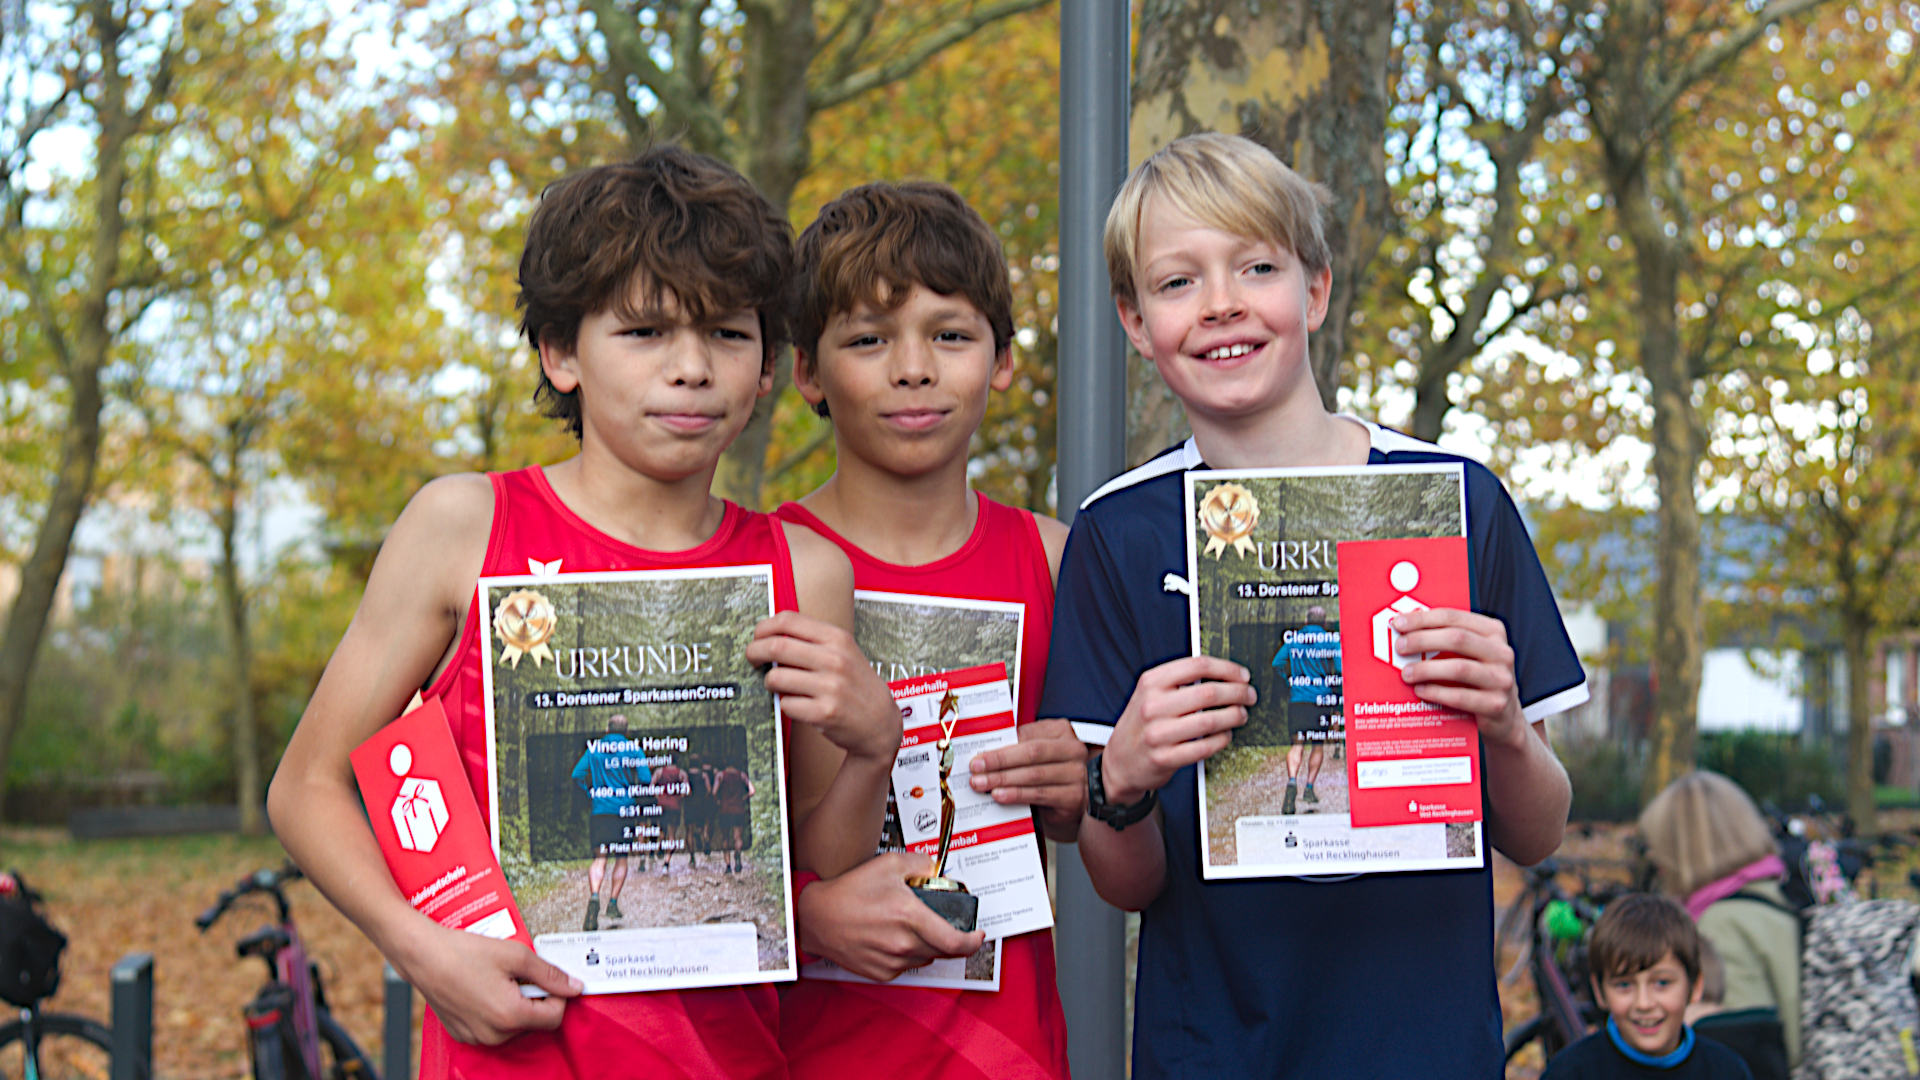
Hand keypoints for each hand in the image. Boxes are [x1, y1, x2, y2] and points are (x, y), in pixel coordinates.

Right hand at [396, 921, 579, 1045]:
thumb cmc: (464, 953)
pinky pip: (493, 1028)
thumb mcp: (516, 955)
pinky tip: (485, 988)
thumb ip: (550, 973)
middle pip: (534, 1022)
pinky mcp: (464, 1034)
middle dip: (535, 998)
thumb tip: (574, 986)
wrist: (423, 956)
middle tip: (520, 974)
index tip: (550, 978)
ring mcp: (476, 1037)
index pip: (555, 1017)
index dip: (559, 994)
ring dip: (516, 1004)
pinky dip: (496, 1010)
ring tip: (500, 979)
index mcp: (510, 1016)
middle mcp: (494, 1034)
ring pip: (514, 1026)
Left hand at [746, 611, 899, 761]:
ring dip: (769, 682)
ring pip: (775, 678)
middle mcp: (835, 660)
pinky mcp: (825, 713)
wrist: (880, 722)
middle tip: (752, 659)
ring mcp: (830, 687)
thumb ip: (812, 640)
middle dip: (754, 653)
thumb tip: (770, 634)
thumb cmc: (857, 685)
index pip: (788, 620)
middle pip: (776, 647)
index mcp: (837, 639)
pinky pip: (786, 704)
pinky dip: (785, 704)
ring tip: (776, 684)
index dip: (764, 627)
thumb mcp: (844, 652)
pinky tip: (798, 704)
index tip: (758, 636)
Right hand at [798, 852, 985, 981]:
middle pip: (944, 950)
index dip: (973, 941)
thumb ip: (920, 864)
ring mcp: (892, 962)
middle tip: (944, 923)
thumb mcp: (888, 864)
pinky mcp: (881, 973)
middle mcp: (903, 943)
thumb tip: (937, 870)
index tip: (978, 934)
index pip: (955, 942)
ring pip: (926, 957)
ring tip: (909, 925)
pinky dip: (908, 952)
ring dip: (927, 943)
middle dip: (950, 937)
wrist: (816, 918)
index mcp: (910, 917)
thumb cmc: (848, 891)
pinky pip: (907, 965)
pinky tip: (893, 936)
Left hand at [969, 719, 1087, 835]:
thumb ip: (1016, 749)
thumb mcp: (1034, 757)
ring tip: (982, 784)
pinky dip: (1017, 794)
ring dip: (1003, 779)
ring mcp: (1077, 774)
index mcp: (1061, 732)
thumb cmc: (1047, 776)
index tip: (978, 755)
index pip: (1027, 735)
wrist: (1067, 806)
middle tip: (976, 768)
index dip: (1001, 745)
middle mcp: (1073, 750)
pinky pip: (1040, 794)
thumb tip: (983, 753)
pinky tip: (1000, 795)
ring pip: (1034, 774)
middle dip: (999, 761)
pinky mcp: (1074, 797)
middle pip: (1032, 752)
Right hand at [1100, 655, 1253, 805]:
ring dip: (1234, 716)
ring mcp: (1157, 734)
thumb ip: (1180, 681)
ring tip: (1241, 715)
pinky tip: (1226, 735)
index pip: (1197, 666)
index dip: (1227, 669)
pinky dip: (1222, 739)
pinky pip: (1205, 747)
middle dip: (1238, 693)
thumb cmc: (1143, 724)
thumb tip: (1226, 675)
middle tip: (1249, 696)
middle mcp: (1152, 705)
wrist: (1119, 761)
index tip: (1243, 675)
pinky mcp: (1164, 758)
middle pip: (1208, 692)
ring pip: (1210, 720)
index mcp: (1151, 682)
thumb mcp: (1150, 693)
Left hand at [1391, 607, 1528, 749]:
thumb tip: (1404, 629)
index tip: (1398, 623)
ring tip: (1405, 673)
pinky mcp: (1496, 705)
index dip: (1423, 619)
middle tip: (1399, 647)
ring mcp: (1501, 679)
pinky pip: (1461, 697)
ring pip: (1459, 668)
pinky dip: (1436, 693)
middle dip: (1422, 640)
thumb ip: (1445, 639)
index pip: (1453, 617)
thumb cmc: (1477, 679)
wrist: (1504, 718)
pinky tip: (1420, 691)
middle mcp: (1501, 652)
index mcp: (1493, 632)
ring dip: (1426, 669)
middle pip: (1457, 639)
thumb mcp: (1470, 654)